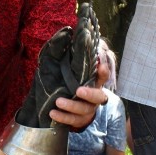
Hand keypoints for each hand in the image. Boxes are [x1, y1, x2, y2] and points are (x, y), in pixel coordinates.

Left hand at [18, 3, 100, 128]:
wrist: (59, 105)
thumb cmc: (64, 81)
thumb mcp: (63, 65)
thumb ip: (64, 51)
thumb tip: (66, 33)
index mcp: (92, 82)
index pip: (102, 75)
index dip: (103, 71)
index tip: (99, 63)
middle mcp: (93, 96)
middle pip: (98, 96)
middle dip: (89, 93)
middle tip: (78, 90)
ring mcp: (87, 110)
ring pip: (84, 110)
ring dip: (71, 107)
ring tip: (58, 103)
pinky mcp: (78, 121)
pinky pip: (73, 121)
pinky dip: (63, 118)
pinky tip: (52, 113)